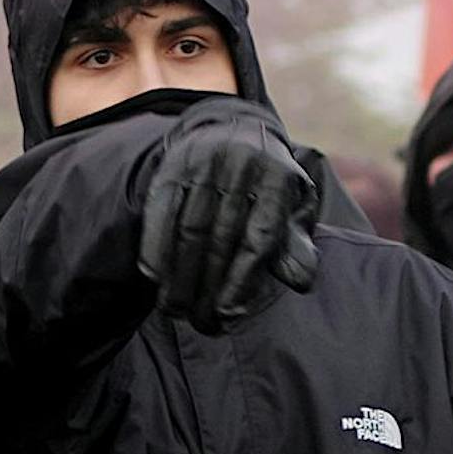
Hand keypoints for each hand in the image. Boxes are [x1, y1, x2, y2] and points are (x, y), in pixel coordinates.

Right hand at [139, 104, 319, 333]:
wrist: (232, 128)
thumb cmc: (268, 182)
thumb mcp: (293, 206)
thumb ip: (295, 243)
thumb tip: (299, 281)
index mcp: (277, 178)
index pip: (260, 237)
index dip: (244, 279)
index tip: (229, 314)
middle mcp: (240, 167)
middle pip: (221, 238)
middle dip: (209, 288)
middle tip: (203, 325)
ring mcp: (202, 164)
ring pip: (189, 229)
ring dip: (179, 275)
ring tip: (175, 310)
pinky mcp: (172, 167)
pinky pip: (160, 212)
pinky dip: (154, 246)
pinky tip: (153, 277)